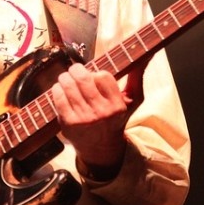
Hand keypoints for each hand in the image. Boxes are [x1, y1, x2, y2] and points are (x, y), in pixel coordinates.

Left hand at [50, 62, 145, 176]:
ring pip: (69, 85)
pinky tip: (60, 90)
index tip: (93, 77)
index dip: (96, 73)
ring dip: (65, 77)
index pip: (102, 76)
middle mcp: (101, 112)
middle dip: (76, 69)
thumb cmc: (116, 119)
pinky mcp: (68, 123)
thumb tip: (146, 56)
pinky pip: (58, 97)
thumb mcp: (132, 100)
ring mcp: (84, 118)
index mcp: (117, 105)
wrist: (102, 148)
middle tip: (75, 70)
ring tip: (66, 78)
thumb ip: (137, 77)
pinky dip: (57, 89)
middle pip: (83, 78)